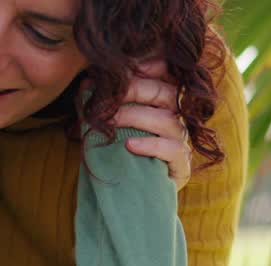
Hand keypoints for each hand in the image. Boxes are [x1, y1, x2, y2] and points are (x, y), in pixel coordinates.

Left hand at [115, 60, 191, 191]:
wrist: (129, 196)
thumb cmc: (119, 155)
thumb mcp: (112, 125)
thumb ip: (106, 104)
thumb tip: (87, 84)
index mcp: (164, 104)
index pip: (166, 76)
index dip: (152, 66)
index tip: (127, 64)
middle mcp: (177, 120)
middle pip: (166, 94)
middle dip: (137, 89)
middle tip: (110, 93)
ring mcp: (181, 143)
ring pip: (167, 121)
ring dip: (136, 117)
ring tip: (112, 121)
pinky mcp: (182, 166)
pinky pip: (172, 150)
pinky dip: (150, 146)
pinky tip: (129, 146)